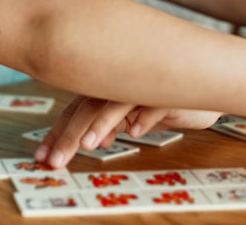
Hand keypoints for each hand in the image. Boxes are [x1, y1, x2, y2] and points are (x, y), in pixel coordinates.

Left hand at [33, 95, 219, 168]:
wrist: (203, 85)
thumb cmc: (162, 98)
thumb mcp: (133, 117)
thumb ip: (111, 126)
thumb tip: (91, 141)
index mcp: (105, 90)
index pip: (74, 112)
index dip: (57, 134)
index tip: (42, 157)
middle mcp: (117, 84)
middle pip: (86, 108)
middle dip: (68, 136)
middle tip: (55, 161)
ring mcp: (141, 85)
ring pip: (114, 102)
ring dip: (101, 123)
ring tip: (88, 144)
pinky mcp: (167, 91)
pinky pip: (153, 102)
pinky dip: (145, 116)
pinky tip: (137, 131)